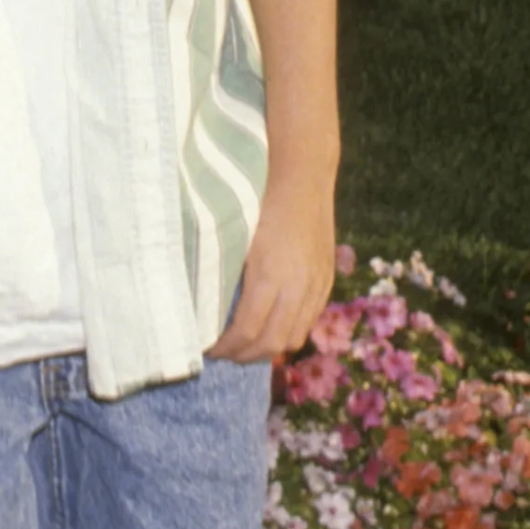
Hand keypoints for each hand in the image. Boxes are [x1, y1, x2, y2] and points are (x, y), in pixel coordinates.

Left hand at [205, 181, 337, 363]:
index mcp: (269, 275)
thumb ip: (224, 272)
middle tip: (222, 353)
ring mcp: (316, 285)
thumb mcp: (234, 235)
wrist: (302, 173)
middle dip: (244, 355)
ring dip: (268, 349)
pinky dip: (289, 331)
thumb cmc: (257, 197)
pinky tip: (271, 326)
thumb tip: (202, 307)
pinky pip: (309, 321)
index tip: (207, 348)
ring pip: (294, 338)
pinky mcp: (327, 280)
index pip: (247, 332)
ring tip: (245, 345)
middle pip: (272, 344)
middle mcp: (297, 286)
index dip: (226, 348)